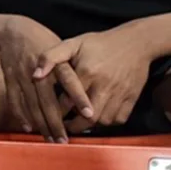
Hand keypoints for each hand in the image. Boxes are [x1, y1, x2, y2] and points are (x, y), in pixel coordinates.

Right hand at [0, 17, 91, 142]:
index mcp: (55, 61)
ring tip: (50, 139)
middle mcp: (38, 71)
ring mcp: (21, 76)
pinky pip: (14, 101)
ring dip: (41, 124)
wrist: (13, 30)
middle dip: (57, 123)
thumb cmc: (43, 40)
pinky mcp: (10, 80)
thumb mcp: (62, 47)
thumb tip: (91, 89)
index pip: (69, 80)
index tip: (89, 113)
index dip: (78, 97)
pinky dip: (20, 115)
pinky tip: (28, 127)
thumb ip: (72, 68)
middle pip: (48, 101)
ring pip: (32, 105)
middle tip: (65, 141)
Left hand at [34, 28, 152, 133]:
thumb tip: (35, 75)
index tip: (49, 116)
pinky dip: (108, 123)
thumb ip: (50, 57)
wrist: (136, 42)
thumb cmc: (99, 44)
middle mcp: (105, 85)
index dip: (57, 112)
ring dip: (90, 125)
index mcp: (87, 72)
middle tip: (63, 127)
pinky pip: (119, 119)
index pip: (68, 101)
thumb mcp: (72, 44)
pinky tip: (98, 118)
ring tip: (79, 122)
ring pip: (104, 120)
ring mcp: (120, 92)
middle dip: (73, 126)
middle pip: (88, 117)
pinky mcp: (132, 97)